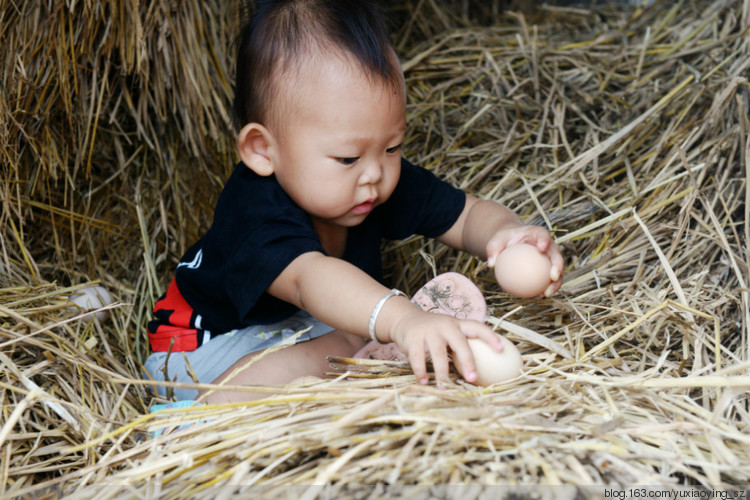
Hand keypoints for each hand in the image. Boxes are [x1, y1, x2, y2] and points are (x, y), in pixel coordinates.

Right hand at [387, 307, 502, 386]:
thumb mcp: (448, 331)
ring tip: (445, 388)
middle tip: (472, 379)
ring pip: (438, 354)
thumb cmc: (433, 331)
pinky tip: (424, 381)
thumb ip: (461, 345)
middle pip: (460, 343)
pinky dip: (421, 371)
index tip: (501, 349)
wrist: (405, 319)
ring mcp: (428, 331)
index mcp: (457, 324)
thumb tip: (484, 369)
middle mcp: (445, 325)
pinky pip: (418, 358)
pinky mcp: (413, 338)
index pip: (477, 327)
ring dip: (442, 373)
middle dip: (468, 361)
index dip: (490, 337)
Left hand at [485, 224, 564, 296]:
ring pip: (557, 269)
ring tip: (547, 293)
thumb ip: (493, 249)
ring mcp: (549, 257)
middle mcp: (547, 244)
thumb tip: (491, 264)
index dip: (545, 240)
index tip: (541, 248)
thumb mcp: (495, 241)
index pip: (543, 235)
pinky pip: (549, 279)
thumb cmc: (503, 240)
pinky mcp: (547, 268)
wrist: (510, 243)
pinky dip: (547, 287)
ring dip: (556, 282)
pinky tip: (540, 295)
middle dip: (558, 264)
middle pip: (556, 253)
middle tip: (552, 276)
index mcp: (537, 233)